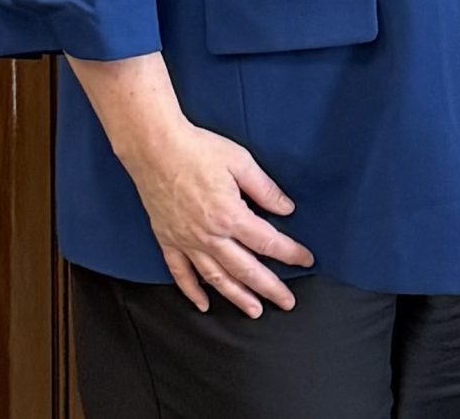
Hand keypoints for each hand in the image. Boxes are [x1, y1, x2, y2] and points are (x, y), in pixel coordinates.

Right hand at [119, 120, 314, 315]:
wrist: (154, 148)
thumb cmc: (198, 150)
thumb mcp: (241, 162)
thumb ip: (265, 189)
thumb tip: (286, 209)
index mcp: (230, 215)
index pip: (268, 242)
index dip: (290, 253)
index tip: (305, 261)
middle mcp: (209, 235)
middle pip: (245, 270)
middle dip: (269, 288)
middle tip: (287, 302)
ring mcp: (186, 241)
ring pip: (215, 279)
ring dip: (237, 297)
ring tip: (254, 311)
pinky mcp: (168, 240)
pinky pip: (180, 273)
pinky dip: (192, 292)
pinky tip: (203, 304)